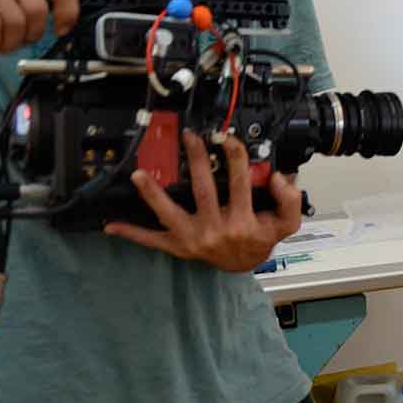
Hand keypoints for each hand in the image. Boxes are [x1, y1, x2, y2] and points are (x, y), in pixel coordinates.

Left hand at [104, 131, 303, 272]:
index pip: (241, 182)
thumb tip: (279, 177)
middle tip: (190, 138)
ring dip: (153, 194)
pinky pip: (153, 241)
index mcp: (243, 221)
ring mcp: (193, 239)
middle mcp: (216, 230)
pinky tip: (113, 226)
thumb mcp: (286, 223)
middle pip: (204, 190)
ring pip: (170, 213)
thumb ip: (290, 199)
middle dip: (196, 161)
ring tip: (139, 174)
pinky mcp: (178, 247)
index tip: (228, 138)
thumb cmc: (260, 240)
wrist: (244, 265)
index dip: (235, 156)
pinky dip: (133, 234)